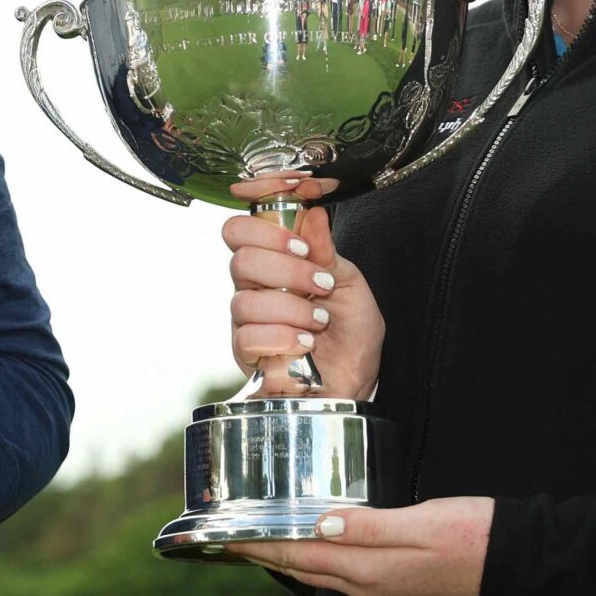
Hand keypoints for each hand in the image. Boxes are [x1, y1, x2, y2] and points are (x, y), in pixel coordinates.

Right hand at [221, 200, 383, 399]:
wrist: (354, 380)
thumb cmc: (351, 334)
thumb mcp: (350, 285)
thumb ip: (328, 251)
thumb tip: (313, 214)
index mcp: (275, 262)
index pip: (242, 230)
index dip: (264, 229)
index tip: (302, 245)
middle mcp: (255, 287)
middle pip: (241, 258)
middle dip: (287, 270)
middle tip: (320, 285)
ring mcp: (247, 319)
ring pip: (245, 300)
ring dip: (291, 310)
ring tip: (319, 322)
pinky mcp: (245, 351)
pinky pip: (248, 336)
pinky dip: (282, 337)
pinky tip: (305, 343)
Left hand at [230, 497, 494, 595]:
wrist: (521, 566)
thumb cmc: (476, 537)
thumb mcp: (422, 524)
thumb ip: (370, 527)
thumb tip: (319, 525)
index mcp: (369, 570)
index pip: (298, 556)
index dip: (258, 546)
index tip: (221, 536)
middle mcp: (368, 585)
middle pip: (300, 568)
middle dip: (260, 553)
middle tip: (223, 538)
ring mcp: (382, 587)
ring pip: (318, 572)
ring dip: (283, 557)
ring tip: (253, 540)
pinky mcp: (395, 581)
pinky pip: (339, 571)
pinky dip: (312, 557)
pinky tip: (307, 543)